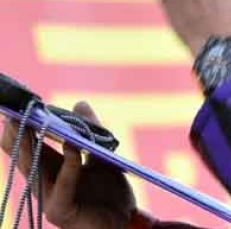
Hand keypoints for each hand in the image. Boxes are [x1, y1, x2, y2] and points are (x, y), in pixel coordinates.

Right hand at [1, 102, 134, 228]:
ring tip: (31, 122)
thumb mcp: (103, 155)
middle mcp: (45, 184)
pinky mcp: (61, 211)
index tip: (16, 107)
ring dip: (33, 145)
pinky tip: (73, 148)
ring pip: (37, 169)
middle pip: (26, 155)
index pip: (31, 146)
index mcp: (52, 169)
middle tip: (14, 111)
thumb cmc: (111, 192)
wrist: (127, 221)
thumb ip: (93, 131)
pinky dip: (68, 165)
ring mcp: (50, 198)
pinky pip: (63, 185)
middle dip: (19, 134)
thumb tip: (79, 103)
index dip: (22, 128)